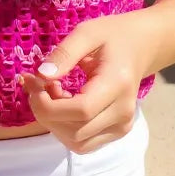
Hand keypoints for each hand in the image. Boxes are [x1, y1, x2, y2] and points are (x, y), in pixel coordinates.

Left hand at [18, 13, 159, 154]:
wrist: (141, 46)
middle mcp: (123, 113)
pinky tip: (62, 103)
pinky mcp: (117, 132)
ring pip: (77, 142)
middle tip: (37, 84)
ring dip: (53, 122)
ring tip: (51, 93)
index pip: (81, 110)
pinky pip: (83, 142)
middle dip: (46, 112)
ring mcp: (122, 126)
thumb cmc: (112, 35)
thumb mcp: (86, 33)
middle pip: (76, 131)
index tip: (34, 82)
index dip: (49, 104)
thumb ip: (64, 54)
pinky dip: (64, 127)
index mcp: (118, 84)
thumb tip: (41, 76)